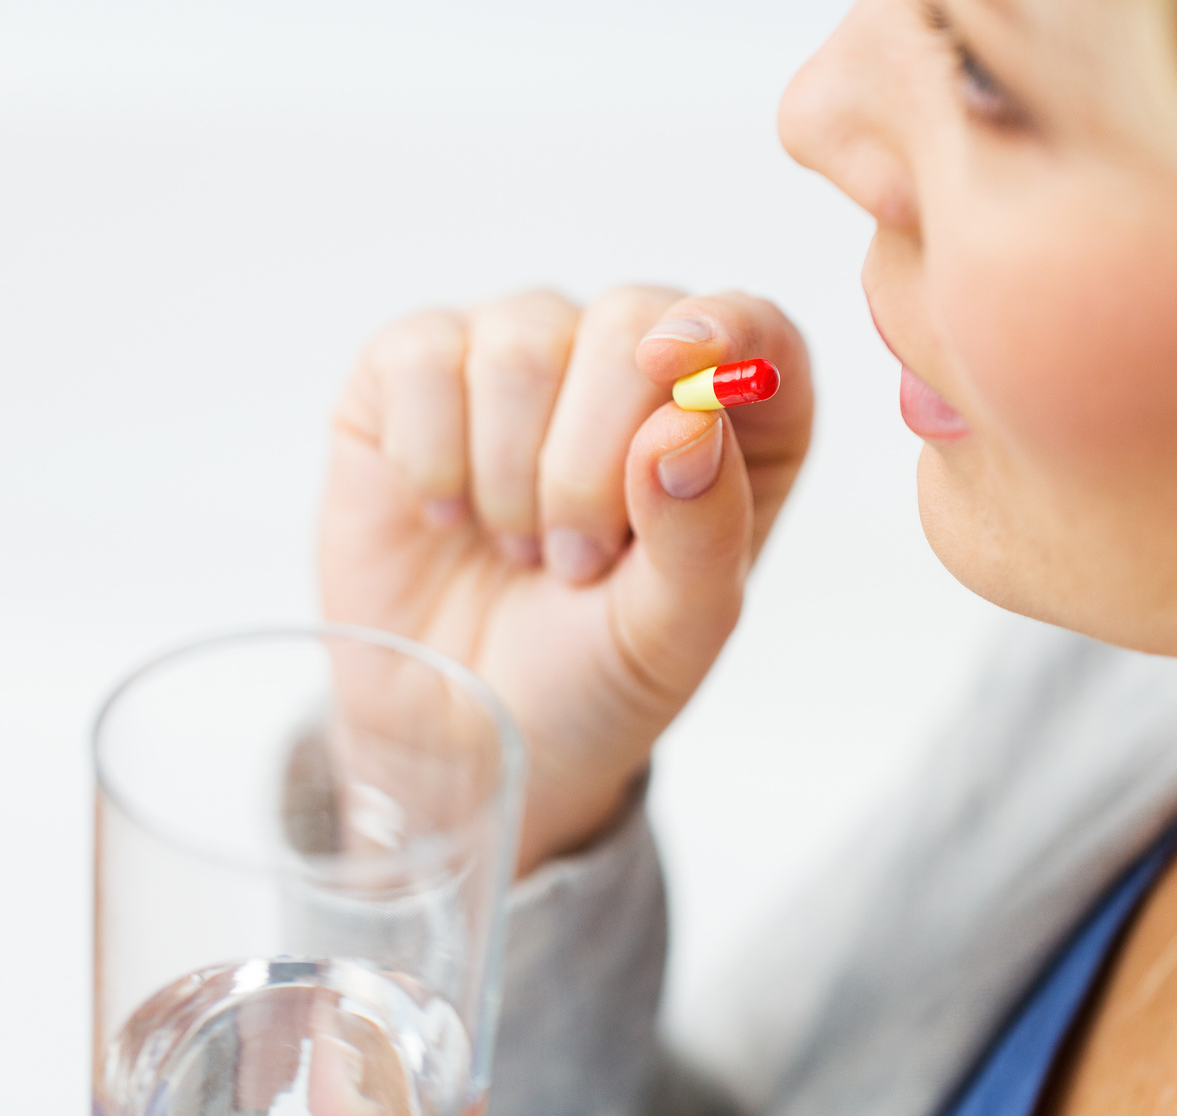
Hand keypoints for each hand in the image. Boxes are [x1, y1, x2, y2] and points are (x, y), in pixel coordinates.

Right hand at [320, 287, 811, 873]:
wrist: (456, 731)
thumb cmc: (588, 675)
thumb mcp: (671, 633)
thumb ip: (704, 531)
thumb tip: (689, 420)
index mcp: (736, 424)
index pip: (759, 329)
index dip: (723, 329)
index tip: (675, 368)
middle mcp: (633, 367)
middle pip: (631, 323)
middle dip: (592, 461)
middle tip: (575, 562)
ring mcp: (524, 356)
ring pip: (522, 341)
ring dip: (512, 475)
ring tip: (518, 549)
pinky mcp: (418, 368)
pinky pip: (422, 357)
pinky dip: (431, 453)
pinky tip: (444, 515)